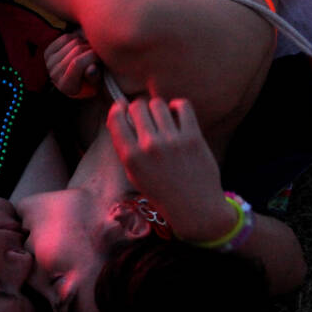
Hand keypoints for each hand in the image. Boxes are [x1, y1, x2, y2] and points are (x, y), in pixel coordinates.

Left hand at [44, 30, 100, 97]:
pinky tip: (79, 47)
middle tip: (96, 53)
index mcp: (67, 87)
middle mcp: (55, 75)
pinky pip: (66, 37)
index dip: (93, 56)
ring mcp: (50, 63)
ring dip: (85, 43)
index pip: (78, 63)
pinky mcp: (48, 52)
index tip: (100, 57)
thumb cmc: (92, 80)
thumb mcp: (98, 81)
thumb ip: (95, 76)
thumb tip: (92, 69)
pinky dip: (76, 38)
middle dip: (90, 48)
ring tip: (88, 51)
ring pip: (73, 41)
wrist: (78, 77)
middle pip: (77, 49)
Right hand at [105, 97, 232, 240]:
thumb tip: (122, 116)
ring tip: (162, 118)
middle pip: (137, 106)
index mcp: (132, 158)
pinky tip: (176, 115)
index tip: (122, 108)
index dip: (118, 109)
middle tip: (145, 116)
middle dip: (138, 108)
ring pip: (158, 103)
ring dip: (158, 107)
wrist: (195, 209)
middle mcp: (150, 147)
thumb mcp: (135, 175)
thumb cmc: (163, 193)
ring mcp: (172, 141)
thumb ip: (127, 148)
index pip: (116, 118)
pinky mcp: (193, 137)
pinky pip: (182, 106)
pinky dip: (177, 106)